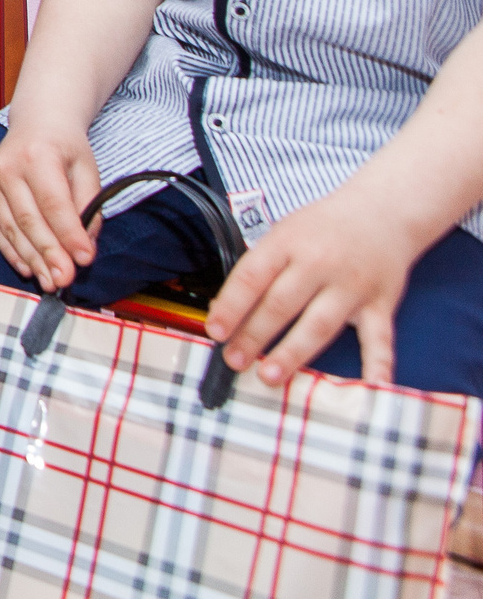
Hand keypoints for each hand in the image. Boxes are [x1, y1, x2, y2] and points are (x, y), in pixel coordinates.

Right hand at [0, 122, 103, 290]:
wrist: (37, 122)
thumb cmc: (66, 146)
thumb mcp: (87, 168)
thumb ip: (88, 205)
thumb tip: (84, 246)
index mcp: (38, 156)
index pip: (53, 202)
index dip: (68, 234)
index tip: (84, 259)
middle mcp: (9, 168)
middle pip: (28, 219)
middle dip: (48, 254)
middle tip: (64, 280)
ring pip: (10, 228)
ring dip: (31, 259)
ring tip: (49, 282)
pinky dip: (12, 252)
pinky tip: (27, 268)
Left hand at [208, 189, 425, 385]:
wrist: (383, 211)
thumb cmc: (323, 227)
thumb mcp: (284, 233)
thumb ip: (261, 267)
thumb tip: (227, 309)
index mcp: (288, 243)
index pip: (252, 276)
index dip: (231, 305)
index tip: (214, 331)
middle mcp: (319, 263)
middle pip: (281, 304)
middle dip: (254, 335)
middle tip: (233, 361)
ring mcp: (352, 285)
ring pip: (319, 324)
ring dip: (293, 352)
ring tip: (270, 376)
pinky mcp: (382, 303)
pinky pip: (379, 338)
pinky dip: (377, 364)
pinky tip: (370, 387)